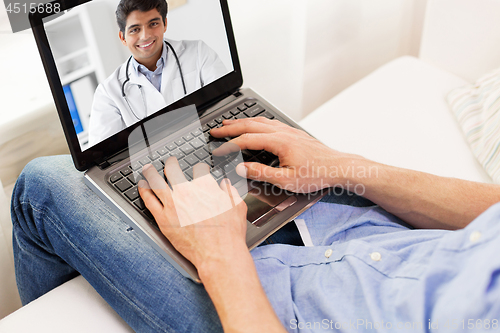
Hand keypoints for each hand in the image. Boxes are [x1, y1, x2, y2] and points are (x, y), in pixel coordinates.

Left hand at [138, 158, 247, 268]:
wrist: (219, 253)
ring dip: (151, 172)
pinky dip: (144, 190)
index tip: (199, 170)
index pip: (199, 169)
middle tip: (170, 162)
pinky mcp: (163, 219)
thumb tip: (225, 185)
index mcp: (205, 186)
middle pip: (173, 169)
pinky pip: (149, 201)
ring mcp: (172, 205)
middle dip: (171, 163)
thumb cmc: (229, 233)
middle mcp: (186, 192)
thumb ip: (230, 192)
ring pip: (156, 182)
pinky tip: (142, 186)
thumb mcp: (238, 207)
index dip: (199, 168)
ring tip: (148, 169)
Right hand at [211, 117, 365, 192]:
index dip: (229, 146)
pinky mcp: (294, 133)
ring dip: (241, 122)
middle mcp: (282, 132)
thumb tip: (241, 168)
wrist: (338, 167)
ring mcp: (289, 131)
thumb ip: (261, 173)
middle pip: (249, 125)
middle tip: (215, 130)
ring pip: (259, 121)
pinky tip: (254, 125)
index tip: (218, 150)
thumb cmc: (316, 174)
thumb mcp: (286, 180)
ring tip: (229, 124)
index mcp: (278, 142)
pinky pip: (270, 123)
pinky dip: (256, 122)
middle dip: (229, 127)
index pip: (246, 141)